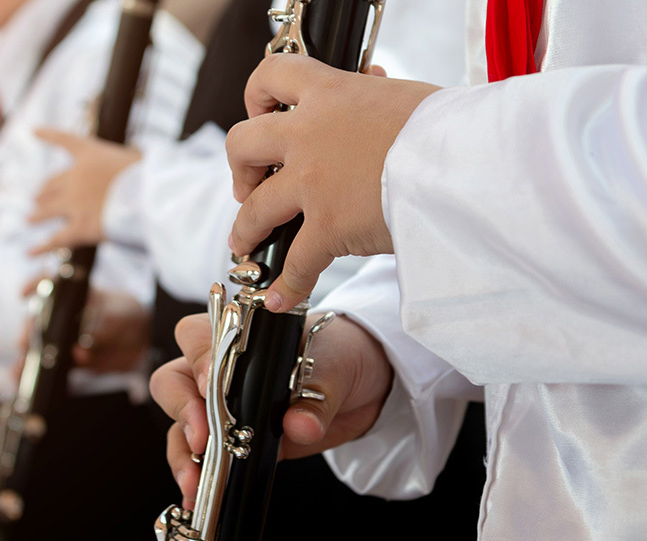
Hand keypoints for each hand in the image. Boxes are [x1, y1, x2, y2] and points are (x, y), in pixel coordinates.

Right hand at [14, 281, 150, 375]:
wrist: (143, 339)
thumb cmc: (126, 315)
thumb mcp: (117, 316)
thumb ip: (99, 330)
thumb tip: (78, 352)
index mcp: (72, 296)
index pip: (48, 285)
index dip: (34, 286)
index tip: (24, 293)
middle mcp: (62, 316)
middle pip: (37, 322)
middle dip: (28, 333)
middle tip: (24, 345)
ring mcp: (64, 339)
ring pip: (39, 348)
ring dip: (26, 360)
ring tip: (18, 372)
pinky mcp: (69, 360)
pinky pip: (50, 369)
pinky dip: (38, 378)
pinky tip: (26, 386)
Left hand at [28, 128, 140, 254]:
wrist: (149, 196)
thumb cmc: (151, 175)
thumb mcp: (138, 159)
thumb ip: (125, 165)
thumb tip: (129, 169)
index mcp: (90, 154)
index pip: (66, 140)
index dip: (48, 135)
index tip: (33, 131)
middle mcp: (76, 177)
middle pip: (53, 184)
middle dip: (44, 191)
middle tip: (36, 197)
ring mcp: (74, 203)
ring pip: (48, 210)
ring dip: (38, 215)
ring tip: (29, 219)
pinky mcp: (79, 228)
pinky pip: (56, 240)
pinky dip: (42, 247)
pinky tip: (30, 252)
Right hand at [152, 312, 392, 509]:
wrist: (363, 383)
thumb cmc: (340, 355)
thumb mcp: (336, 367)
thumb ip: (317, 397)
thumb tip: (300, 425)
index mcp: (237, 337)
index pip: (196, 339)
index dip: (198, 362)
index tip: (210, 388)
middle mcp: (218, 370)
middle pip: (173, 383)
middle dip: (181, 412)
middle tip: (201, 438)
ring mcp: (221, 408)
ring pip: (179, 425)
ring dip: (182, 453)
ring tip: (194, 480)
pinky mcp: (232, 441)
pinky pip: (200, 457)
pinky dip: (194, 476)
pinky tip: (196, 496)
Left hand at [225, 56, 438, 312]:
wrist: (468, 160)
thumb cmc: (452, 126)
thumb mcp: (404, 95)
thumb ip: (374, 94)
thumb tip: (371, 77)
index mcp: (331, 93)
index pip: (273, 76)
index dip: (257, 95)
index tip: (261, 112)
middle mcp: (309, 134)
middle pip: (242, 144)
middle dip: (239, 167)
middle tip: (248, 185)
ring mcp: (312, 182)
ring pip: (254, 208)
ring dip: (246, 229)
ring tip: (244, 243)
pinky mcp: (327, 226)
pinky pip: (295, 262)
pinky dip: (287, 284)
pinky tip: (282, 299)